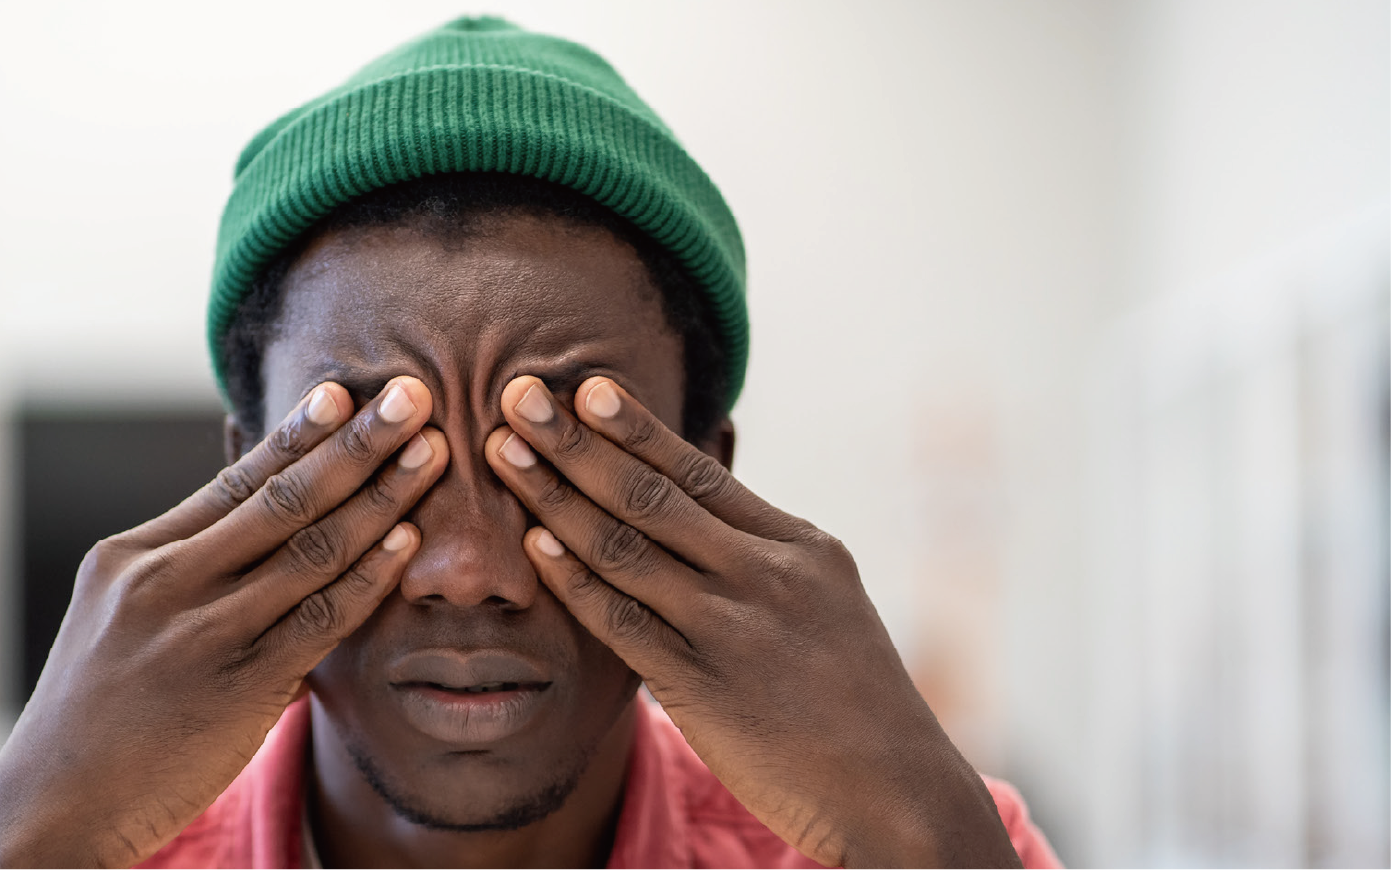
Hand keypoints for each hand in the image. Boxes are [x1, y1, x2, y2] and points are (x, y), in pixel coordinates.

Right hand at [0, 378, 447, 867]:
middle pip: (279, 498)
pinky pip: (320, 619)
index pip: (230, 482)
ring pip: (309, 550)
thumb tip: (248, 516)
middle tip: (413, 396)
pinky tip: (406, 541)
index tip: (346, 392)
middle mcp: (162, 583)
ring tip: (429, 453)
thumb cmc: (96, 718)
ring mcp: (200, 634)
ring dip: (379, 497)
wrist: (53, 807)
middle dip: (355, 444)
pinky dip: (368, 575)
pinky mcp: (236, 688)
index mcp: (130, 558)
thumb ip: (182, 568)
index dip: (296, 435)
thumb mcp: (116, 619)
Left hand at [486, 376, 1019, 868]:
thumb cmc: (854, 700)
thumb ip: (764, 556)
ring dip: (555, 496)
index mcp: (798, 546)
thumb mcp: (827, 602)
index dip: (635, 428)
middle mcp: (765, 573)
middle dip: (576, 441)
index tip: (586, 386)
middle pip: (652, 493)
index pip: (701, 472)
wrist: (895, 791)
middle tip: (518, 394)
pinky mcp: (702, 685)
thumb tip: (703, 510)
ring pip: (625, 545)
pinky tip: (534, 547)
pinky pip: (622, 620)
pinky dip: (574, 579)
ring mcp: (732, 627)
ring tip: (504, 453)